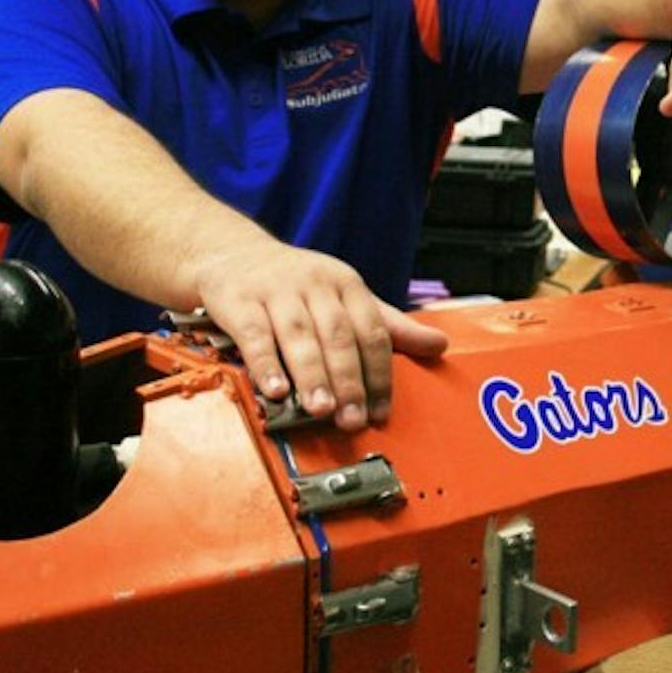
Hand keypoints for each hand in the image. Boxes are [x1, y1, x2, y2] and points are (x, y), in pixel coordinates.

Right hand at [187, 227, 447, 430]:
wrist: (232, 253)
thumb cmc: (297, 285)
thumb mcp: (346, 296)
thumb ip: (389, 325)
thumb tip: (439, 345)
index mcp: (347, 284)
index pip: (372, 331)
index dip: (379, 373)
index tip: (381, 410)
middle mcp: (315, 283)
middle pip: (338, 335)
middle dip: (348, 381)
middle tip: (352, 419)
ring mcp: (277, 291)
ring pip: (299, 336)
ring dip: (312, 375)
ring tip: (321, 409)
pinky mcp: (241, 301)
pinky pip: (255, 334)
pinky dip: (265, 363)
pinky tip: (275, 389)